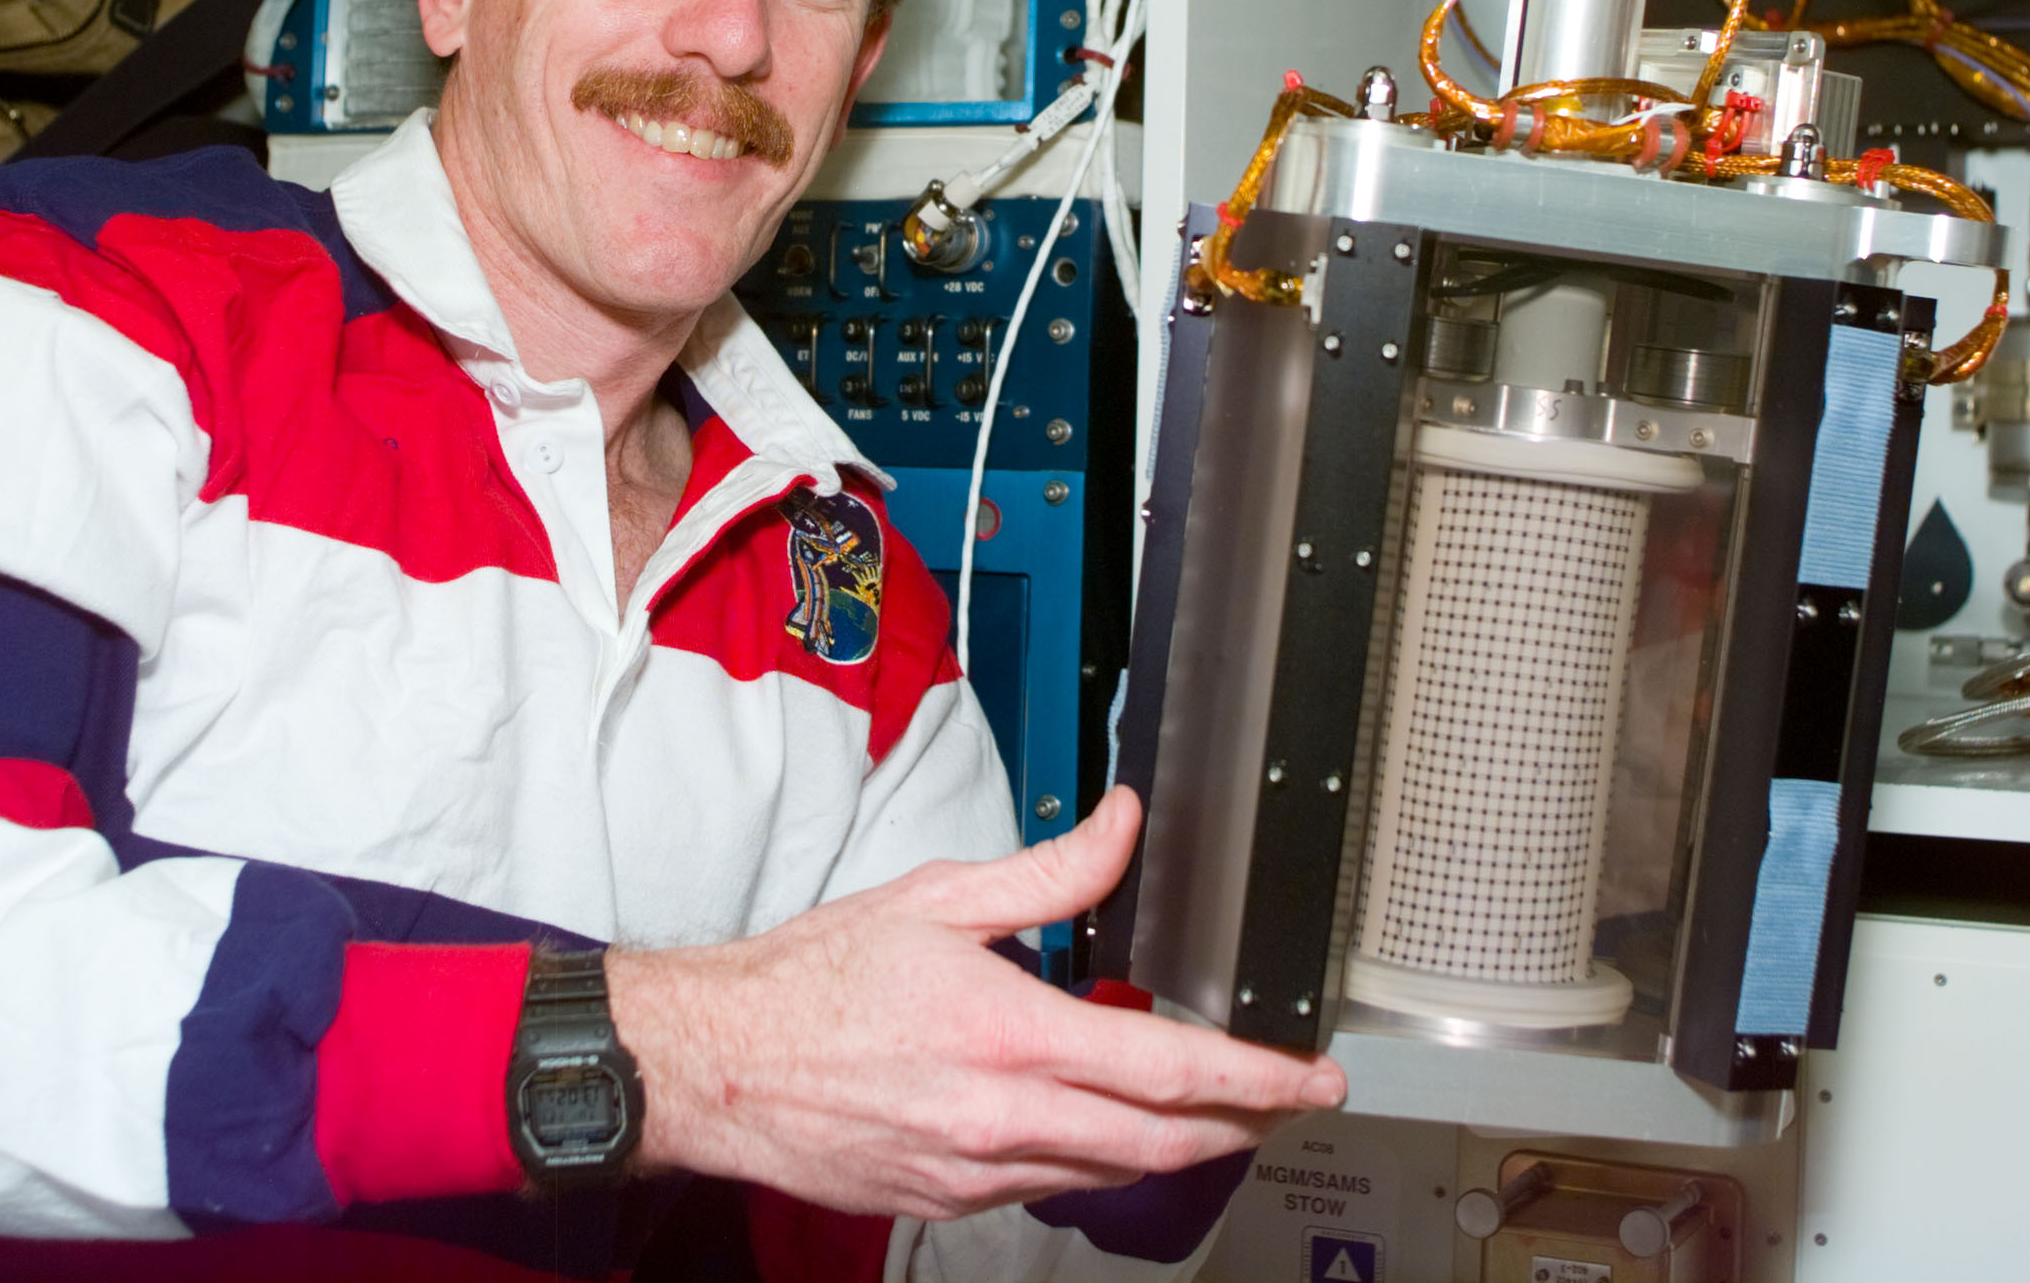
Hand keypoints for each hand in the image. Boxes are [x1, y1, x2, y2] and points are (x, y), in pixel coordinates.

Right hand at [606, 786, 1346, 1218]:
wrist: (718, 1065)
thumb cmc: (812, 981)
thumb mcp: (937, 897)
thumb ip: (1050, 873)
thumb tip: (1122, 827)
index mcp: (1011, 1034)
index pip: (1170, 1068)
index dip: (1258, 1078)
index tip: (1311, 1078)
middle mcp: (1004, 1117)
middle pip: (1163, 1142)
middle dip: (1242, 1125)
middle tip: (1287, 1104)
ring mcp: (978, 1172)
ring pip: (1112, 1174)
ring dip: (1175, 1147)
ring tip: (1214, 1114)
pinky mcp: (949, 1203)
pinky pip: (1048, 1187)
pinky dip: (1093, 1159)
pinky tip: (1098, 1127)